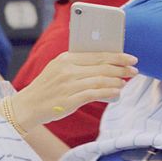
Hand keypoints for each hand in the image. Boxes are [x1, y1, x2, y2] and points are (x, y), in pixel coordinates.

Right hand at [13, 51, 138, 127]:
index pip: (97, 54)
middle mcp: (67, 69)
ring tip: (126, 82)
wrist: (27, 106)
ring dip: (117, 81)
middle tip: (134, 70)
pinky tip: (117, 92)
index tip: (130, 57)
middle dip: (121, 67)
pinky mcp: (70, 100)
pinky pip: (94, 94)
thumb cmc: (46, 88)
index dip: (117, 56)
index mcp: (65, 58)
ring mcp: (68, 85)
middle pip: (102, 66)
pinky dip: (108, 92)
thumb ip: (78, 65)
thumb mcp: (58, 69)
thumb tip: (105, 67)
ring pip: (100, 80)